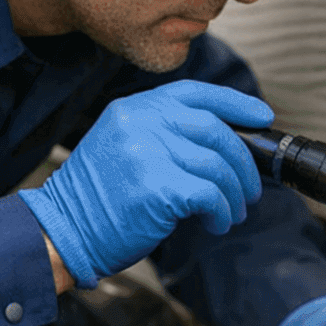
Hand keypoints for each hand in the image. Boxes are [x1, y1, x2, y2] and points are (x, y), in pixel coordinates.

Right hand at [19, 80, 272, 287]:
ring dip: (233, 194)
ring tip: (232, 211)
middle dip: (242, 161)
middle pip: (215, 131)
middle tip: (250, 187)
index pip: (196, 94)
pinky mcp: (158, 187)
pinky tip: (216, 223)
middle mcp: (141, 123)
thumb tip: (223, 141)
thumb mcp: (123, 146)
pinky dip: (221, 212)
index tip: (261, 116)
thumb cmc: (99, 198)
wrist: (63, 232)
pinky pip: (210, 195)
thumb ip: (163, 133)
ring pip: (217, 166)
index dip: (235, 103)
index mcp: (134, 109)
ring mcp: (149, 153)